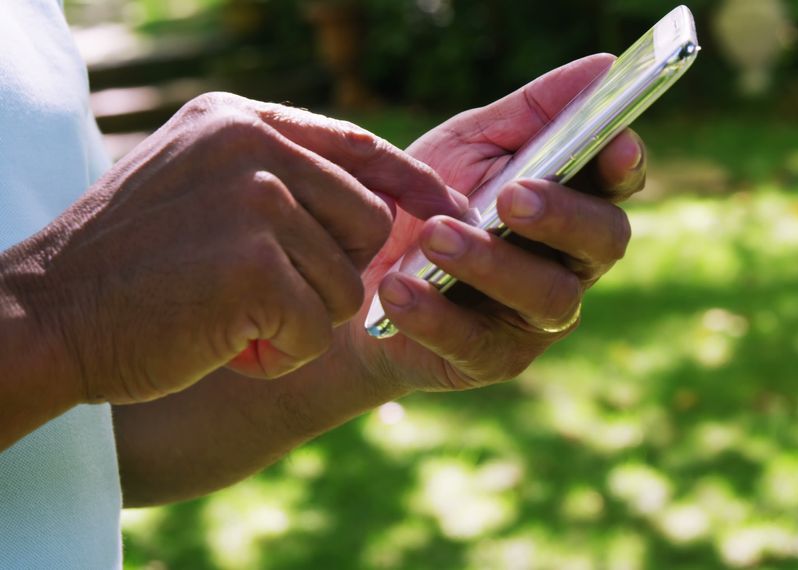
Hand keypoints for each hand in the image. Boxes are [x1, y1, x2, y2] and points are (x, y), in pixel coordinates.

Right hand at [1, 92, 462, 404]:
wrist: (43, 318)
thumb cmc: (127, 266)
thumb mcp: (200, 186)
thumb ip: (280, 178)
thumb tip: (383, 202)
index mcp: (241, 121)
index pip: (361, 148)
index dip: (414, 186)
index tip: (452, 213)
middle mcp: (252, 148)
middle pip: (368, 225)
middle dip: (334, 276)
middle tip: (268, 300)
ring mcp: (255, 202)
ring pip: (347, 284)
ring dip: (300, 321)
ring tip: (232, 321)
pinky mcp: (255, 267)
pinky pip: (318, 330)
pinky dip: (281, 355)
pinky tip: (226, 347)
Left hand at [349, 53, 645, 390]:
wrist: (355, 278)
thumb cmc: (424, 204)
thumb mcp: (468, 147)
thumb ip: (531, 114)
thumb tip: (604, 65)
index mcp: (571, 203)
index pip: (617, 184)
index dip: (624, 164)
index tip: (613, 143)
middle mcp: (569, 261)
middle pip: (604, 241)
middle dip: (563, 216)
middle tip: (511, 197)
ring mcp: (536, 316)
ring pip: (549, 296)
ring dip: (493, 264)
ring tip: (436, 236)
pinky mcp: (493, 358)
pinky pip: (477, 342)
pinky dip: (437, 315)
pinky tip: (399, 289)